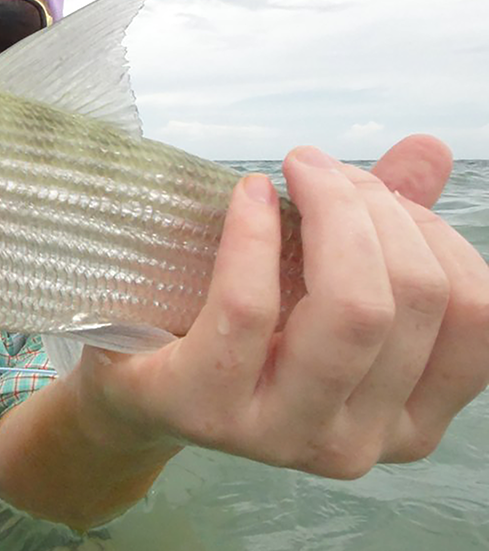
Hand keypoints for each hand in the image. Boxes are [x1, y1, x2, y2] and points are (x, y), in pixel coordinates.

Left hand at [76, 136, 488, 476]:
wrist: (137, 387)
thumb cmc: (240, 334)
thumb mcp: (319, 283)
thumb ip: (384, 228)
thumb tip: (429, 151)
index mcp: (410, 417)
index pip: (473, 314)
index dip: (432, 231)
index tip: (375, 188)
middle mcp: (361, 442)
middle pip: (412, 298)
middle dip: (373, 207)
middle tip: (319, 171)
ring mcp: (285, 436)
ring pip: (353, 309)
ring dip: (331, 213)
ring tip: (293, 175)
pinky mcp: (208, 412)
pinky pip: (250, 308)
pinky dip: (252, 234)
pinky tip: (248, 195)